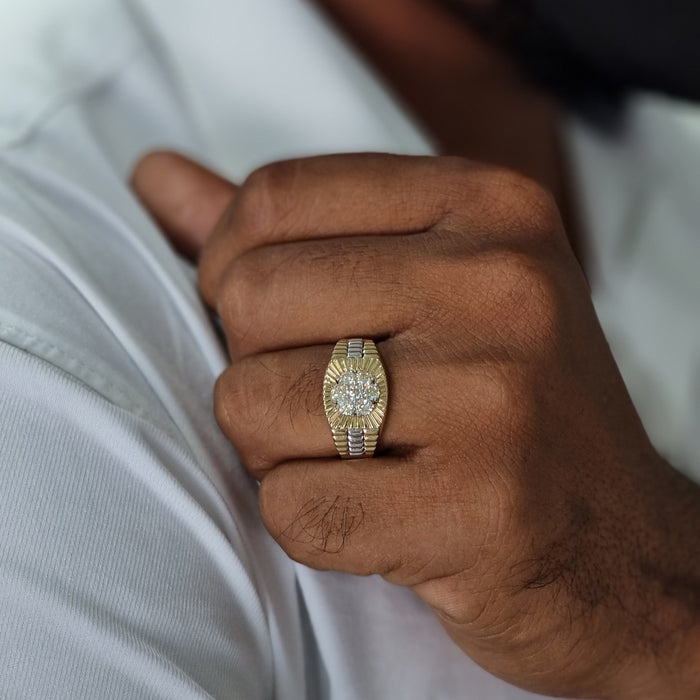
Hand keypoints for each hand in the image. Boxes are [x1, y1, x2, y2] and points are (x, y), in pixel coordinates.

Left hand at [133, 151, 699, 698]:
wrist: (617, 544)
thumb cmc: (502, 405)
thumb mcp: (422, 284)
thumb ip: (281, 229)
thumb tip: (151, 176)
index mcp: (488, 206)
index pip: (273, 199)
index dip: (233, 269)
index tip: (273, 321)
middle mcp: (502, 283)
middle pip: (251, 298)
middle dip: (257, 366)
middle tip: (325, 405)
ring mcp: (498, 395)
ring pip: (253, 406)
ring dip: (277, 451)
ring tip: (358, 461)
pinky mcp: (482, 507)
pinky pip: (296, 509)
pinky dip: (311, 523)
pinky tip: (381, 517)